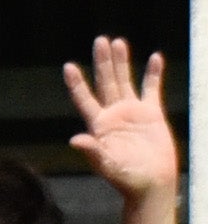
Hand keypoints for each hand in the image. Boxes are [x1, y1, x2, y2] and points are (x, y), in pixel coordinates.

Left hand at [66, 39, 175, 210]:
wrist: (151, 184)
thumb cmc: (126, 178)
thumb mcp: (107, 165)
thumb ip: (93, 151)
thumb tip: (75, 140)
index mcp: (99, 125)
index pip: (84, 99)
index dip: (77, 83)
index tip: (69, 66)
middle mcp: (113, 114)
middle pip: (105, 82)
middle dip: (103, 61)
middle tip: (100, 40)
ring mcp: (132, 112)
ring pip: (125, 81)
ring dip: (122, 62)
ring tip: (118, 42)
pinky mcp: (151, 114)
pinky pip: (152, 89)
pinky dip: (154, 74)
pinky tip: (155, 57)